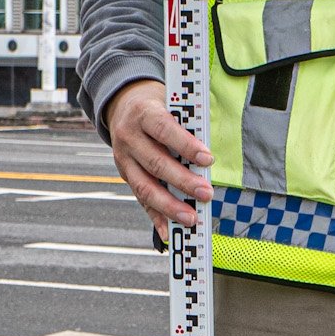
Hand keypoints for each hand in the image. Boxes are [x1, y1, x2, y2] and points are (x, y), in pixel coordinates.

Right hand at [104, 79, 214, 234]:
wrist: (124, 105)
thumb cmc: (158, 107)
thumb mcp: (171, 104)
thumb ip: (188, 124)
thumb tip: (210, 152)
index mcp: (143, 114)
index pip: (164, 129)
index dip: (186, 145)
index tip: (208, 159)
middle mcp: (129, 137)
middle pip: (156, 163)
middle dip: (183, 181)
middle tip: (207, 193)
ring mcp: (124, 159)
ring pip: (145, 186)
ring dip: (169, 206)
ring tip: (191, 218)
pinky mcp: (125, 175)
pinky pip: (140, 199)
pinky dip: (155, 217)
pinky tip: (169, 231)